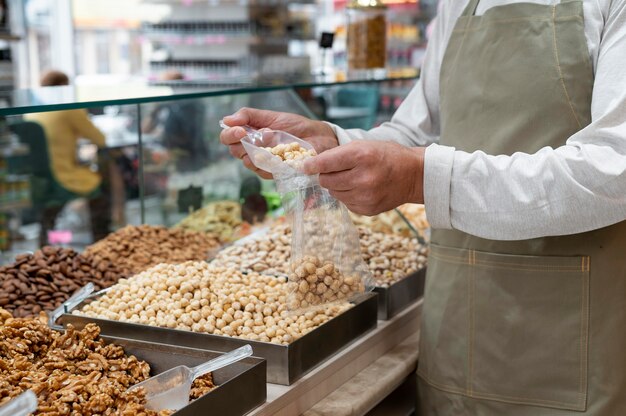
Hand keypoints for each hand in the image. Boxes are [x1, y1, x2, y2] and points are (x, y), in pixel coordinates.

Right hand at [220, 108, 338, 178]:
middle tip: (259, 134)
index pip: (228, 138)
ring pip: (248, 162)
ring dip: (258, 149)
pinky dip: (270, 161)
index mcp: (249, 136)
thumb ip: (249, 116)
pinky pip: (265, 171)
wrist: (319, 137)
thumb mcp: (271, 116)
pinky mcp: (276, 173)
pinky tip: (279, 154)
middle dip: (242, 142)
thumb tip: (227, 120)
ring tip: (274, 138)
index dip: (229, 135)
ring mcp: (264, 163)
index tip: (240, 130)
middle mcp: (253, 151)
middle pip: (235, 151)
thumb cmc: (296, 126)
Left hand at [304, 141, 424, 214]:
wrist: (413, 175)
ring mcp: (365, 196)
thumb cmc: (385, 156)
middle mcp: (363, 177)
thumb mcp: (363, 145)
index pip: (325, 163)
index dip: (311, 165)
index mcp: (361, 156)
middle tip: (338, 170)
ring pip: (334, 193)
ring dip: (337, 186)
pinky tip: (362, 188)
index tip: (305, 166)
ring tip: (354, 178)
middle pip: (326, 181)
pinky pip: (345, 203)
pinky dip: (348, 195)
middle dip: (326, 175)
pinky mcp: (367, 209)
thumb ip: (337, 154)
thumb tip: (310, 166)